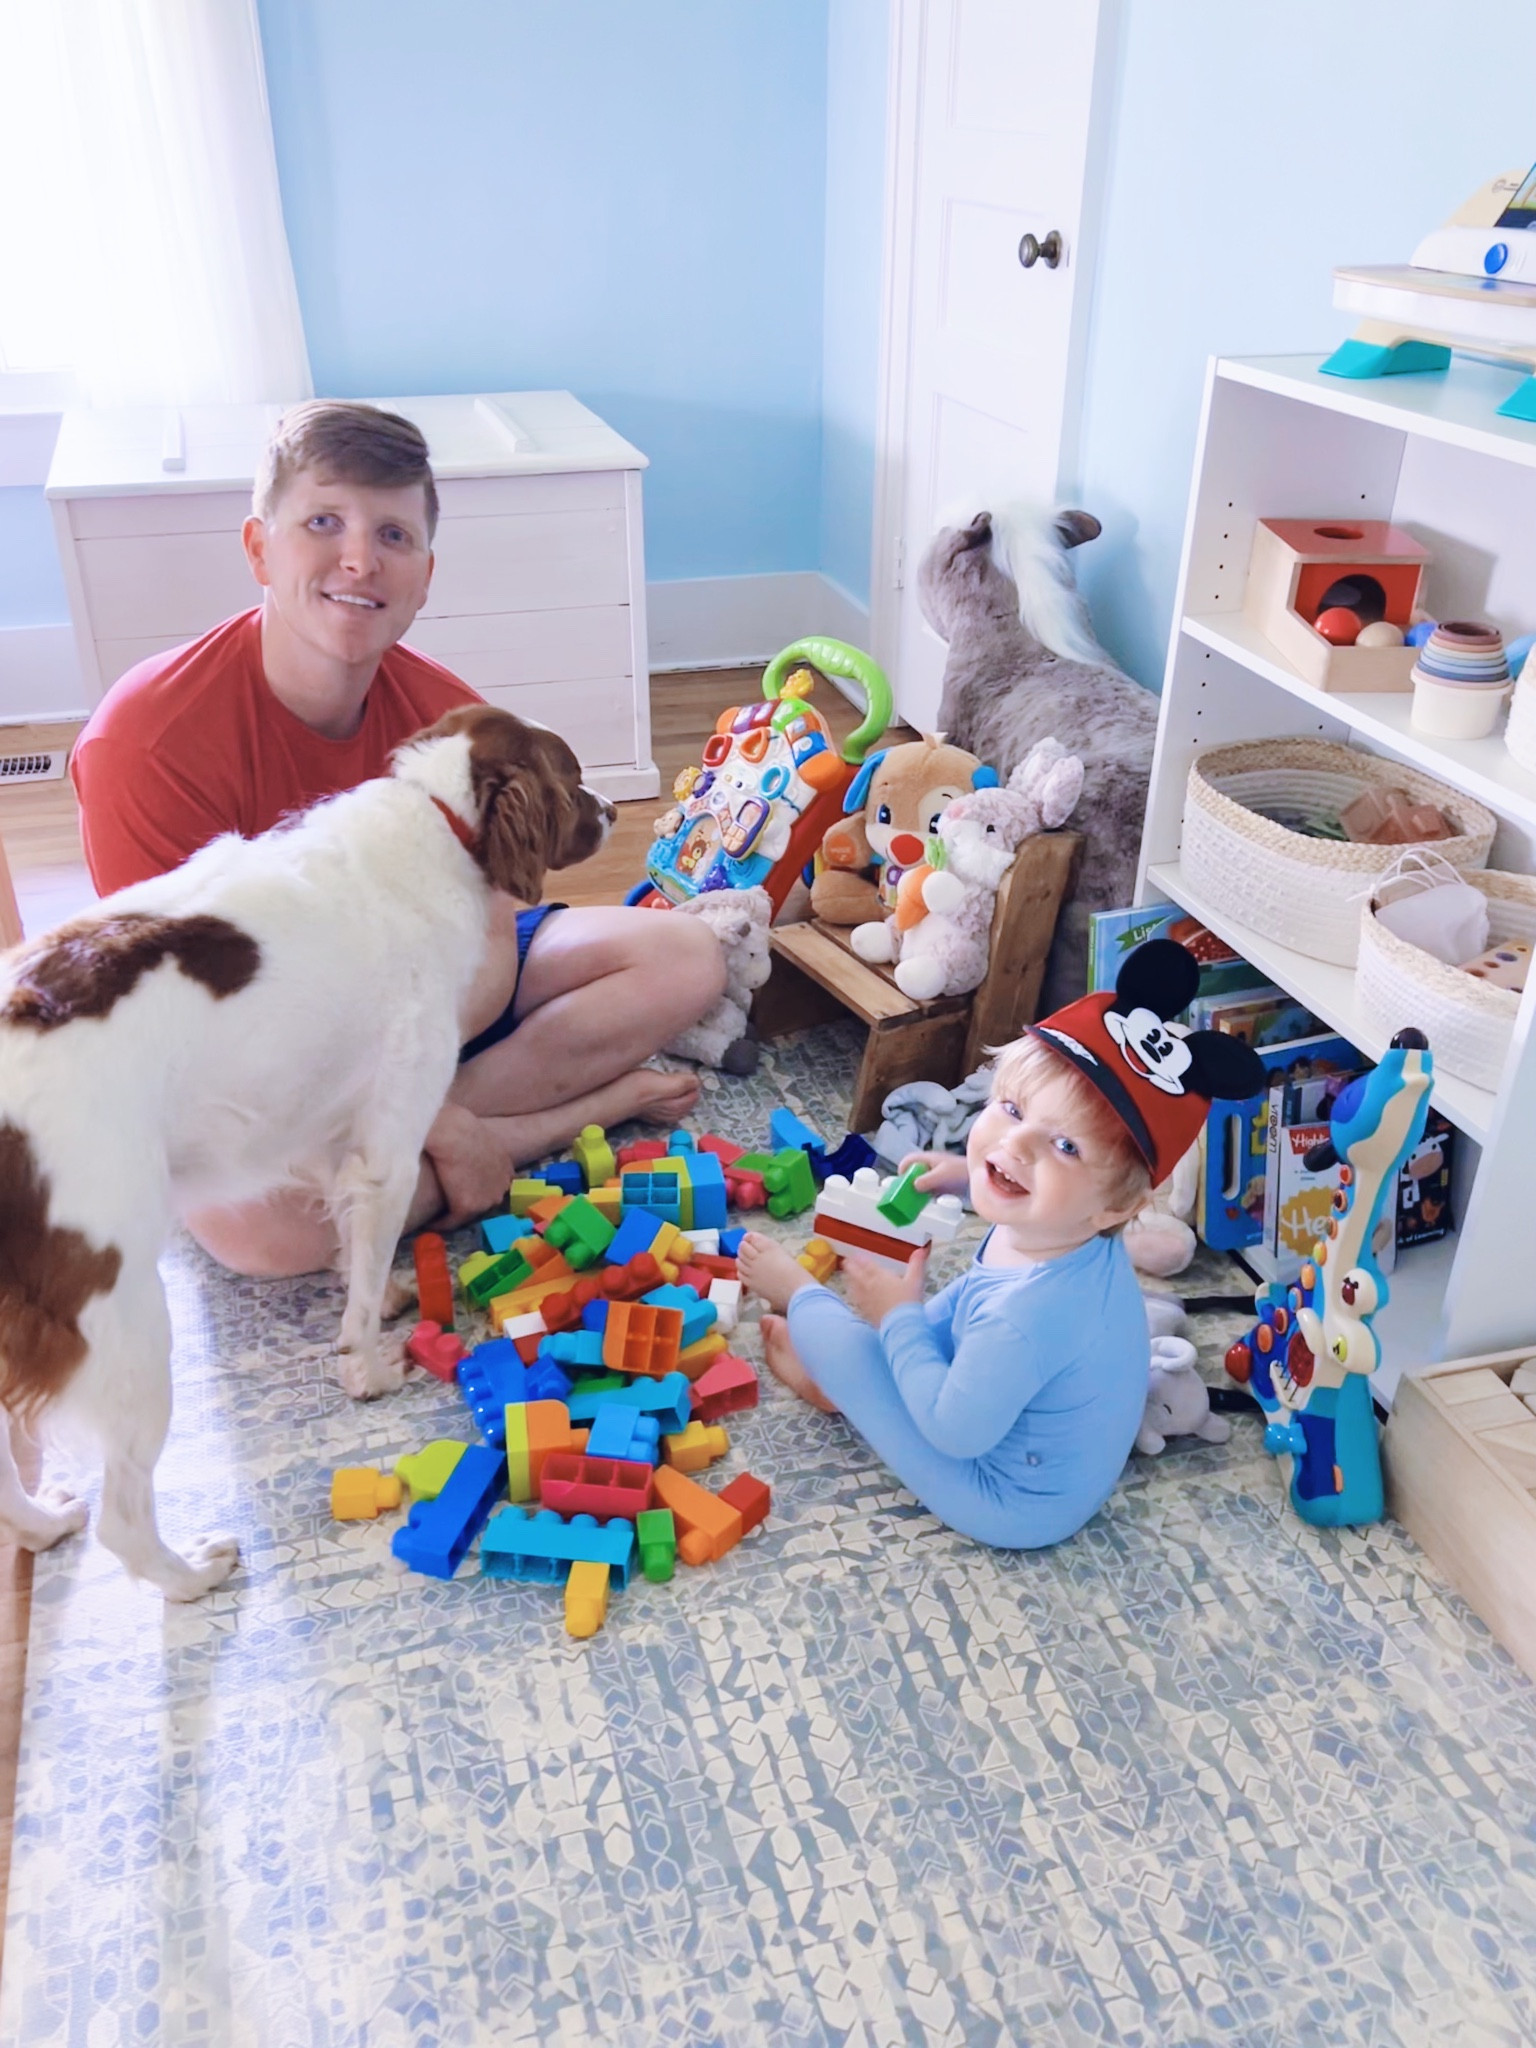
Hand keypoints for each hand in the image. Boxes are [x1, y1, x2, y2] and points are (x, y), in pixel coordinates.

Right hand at [422, 1103, 511, 1226]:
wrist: (451, 1131)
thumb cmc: (458, 1124)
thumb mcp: (477, 1135)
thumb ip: (477, 1147)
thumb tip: (464, 1145)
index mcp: (506, 1167)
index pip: (494, 1185)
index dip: (477, 1188)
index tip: (461, 1189)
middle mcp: (502, 1185)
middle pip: (484, 1201)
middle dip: (467, 1202)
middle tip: (447, 1203)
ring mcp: (487, 1198)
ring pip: (468, 1213)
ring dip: (453, 1215)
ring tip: (436, 1215)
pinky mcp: (468, 1207)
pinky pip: (451, 1222)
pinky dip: (439, 1223)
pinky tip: (428, 1223)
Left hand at [843, 1244, 928, 1325]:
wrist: (901, 1324)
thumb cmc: (908, 1302)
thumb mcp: (915, 1280)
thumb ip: (917, 1264)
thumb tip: (921, 1250)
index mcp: (881, 1276)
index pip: (868, 1264)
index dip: (860, 1259)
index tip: (855, 1255)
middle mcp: (870, 1286)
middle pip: (856, 1274)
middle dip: (850, 1267)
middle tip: (845, 1262)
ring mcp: (866, 1299)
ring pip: (853, 1286)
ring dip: (849, 1279)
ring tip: (846, 1276)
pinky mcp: (866, 1311)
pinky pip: (856, 1301)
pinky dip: (853, 1295)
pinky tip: (852, 1296)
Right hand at [899, 1149, 969, 1197]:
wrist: (980, 1175)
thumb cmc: (960, 1171)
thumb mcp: (942, 1175)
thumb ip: (927, 1180)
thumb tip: (914, 1186)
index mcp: (928, 1159)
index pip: (909, 1160)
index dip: (902, 1169)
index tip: (900, 1182)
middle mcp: (930, 1165)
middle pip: (912, 1172)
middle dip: (907, 1182)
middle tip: (905, 1195)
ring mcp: (936, 1175)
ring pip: (919, 1181)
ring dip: (916, 1190)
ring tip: (914, 1202)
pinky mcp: (941, 1184)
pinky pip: (928, 1189)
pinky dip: (924, 1195)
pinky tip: (925, 1204)